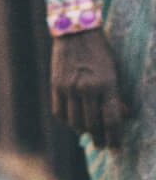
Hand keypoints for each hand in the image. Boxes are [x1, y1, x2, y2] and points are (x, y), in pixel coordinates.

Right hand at [51, 27, 125, 148]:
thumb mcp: (114, 70)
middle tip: (103, 146)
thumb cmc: (100, 50)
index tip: (116, 149)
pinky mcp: (56, 86)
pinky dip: (67, 122)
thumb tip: (123, 115)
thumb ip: (117, 94)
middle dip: (100, 139)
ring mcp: (69, 87)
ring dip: (83, 132)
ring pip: (75, 122)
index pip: (111, 119)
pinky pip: (59, 113)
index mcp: (106, 83)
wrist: (75, 31)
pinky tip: (74, 123)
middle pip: (93, 124)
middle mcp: (87, 87)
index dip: (114, 137)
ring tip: (89, 134)